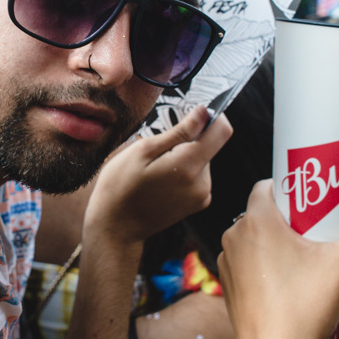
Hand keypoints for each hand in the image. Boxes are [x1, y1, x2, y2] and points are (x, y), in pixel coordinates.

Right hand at [84, 106, 231, 244]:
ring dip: (184, 155)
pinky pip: (198, 174)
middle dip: (189, 139)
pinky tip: (162, 178)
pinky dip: (184, 170)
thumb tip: (203, 112)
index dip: (211, 116)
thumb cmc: (121, 186)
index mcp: (189, 166)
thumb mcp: (143, 150)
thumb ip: (179, 131)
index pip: (222, 130)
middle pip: (209, 144)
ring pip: (203, 159)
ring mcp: (202, 195)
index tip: (191, 115)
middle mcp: (202, 182)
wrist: (116, 227)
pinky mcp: (198, 202)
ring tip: (156, 166)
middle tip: (158, 147)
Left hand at [218, 181, 338, 338]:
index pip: (268, 185)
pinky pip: (250, 262)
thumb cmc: (301, 309)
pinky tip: (291, 281)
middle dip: (292, 218)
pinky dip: (268, 265)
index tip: (315, 201)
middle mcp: (235, 236)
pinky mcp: (230, 283)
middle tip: (320, 231)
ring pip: (257, 238)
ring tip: (309, 259)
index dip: (293, 188)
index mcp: (256, 221)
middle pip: (266, 212)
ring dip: (279, 242)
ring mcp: (229, 261)